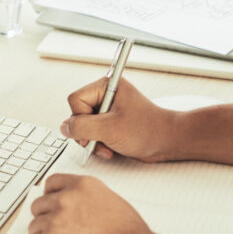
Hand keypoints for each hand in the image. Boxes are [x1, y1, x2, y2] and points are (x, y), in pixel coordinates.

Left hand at [26, 173, 156, 233]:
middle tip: (59, 232)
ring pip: (34, 227)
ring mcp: (56, 220)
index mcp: (82, 185)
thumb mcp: (111, 201)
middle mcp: (66, 198)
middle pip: (38, 205)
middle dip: (46, 219)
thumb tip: (73, 206)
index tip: (51, 205)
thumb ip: (87, 198)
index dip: (50, 196)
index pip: (51, 182)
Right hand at [61, 77, 176, 160]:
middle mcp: (106, 95)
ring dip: (93, 140)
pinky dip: (99, 143)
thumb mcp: (110, 129)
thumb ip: (82, 127)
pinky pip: (93, 132)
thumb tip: (65, 127)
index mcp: (107, 86)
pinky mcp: (110, 121)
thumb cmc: (148, 130)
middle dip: (87, 133)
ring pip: (84, 125)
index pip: (76, 99)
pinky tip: (111, 147)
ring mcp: (108, 109)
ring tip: (108, 146)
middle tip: (100, 141)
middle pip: (78, 113)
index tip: (95, 128)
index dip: (81, 117)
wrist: (167, 142)